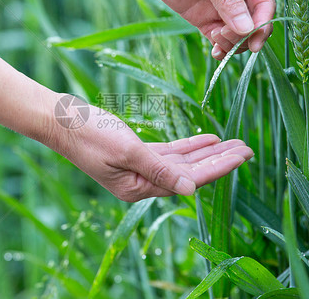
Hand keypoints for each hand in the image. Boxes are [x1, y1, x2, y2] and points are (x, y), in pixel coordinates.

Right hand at [48, 101, 252, 201]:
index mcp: (138, 188)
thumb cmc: (88, 134)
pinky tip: (207, 139)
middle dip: (219, 160)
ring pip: (182, 162)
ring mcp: (139, 168)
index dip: (217, 167)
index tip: (242, 156)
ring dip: (207, 152)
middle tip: (248, 149)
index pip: (187, 180)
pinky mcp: (136, 153)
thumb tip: (192, 189)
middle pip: (189, 173)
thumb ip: (160, 170)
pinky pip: (169, 152)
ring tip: (235, 143)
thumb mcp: (126, 151)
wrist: (60, 120)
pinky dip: (188, 146)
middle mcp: (141, 183)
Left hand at [97, 0, 274, 59]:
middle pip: (252, 21)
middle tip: (226, 38)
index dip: (262, 24)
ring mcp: (218, 4)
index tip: (254, 41)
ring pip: (235, 32)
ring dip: (231, 43)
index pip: (264, 3)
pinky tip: (215, 51)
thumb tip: (246, 29)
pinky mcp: (200, 15)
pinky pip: (216, 36)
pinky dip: (219, 46)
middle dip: (244, 35)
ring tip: (218, 42)